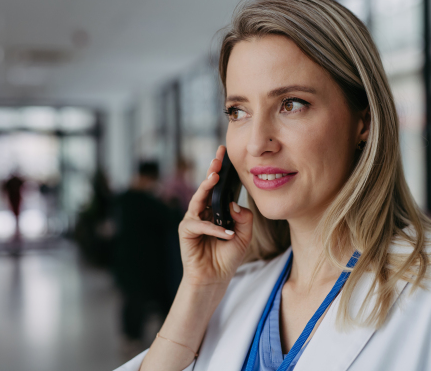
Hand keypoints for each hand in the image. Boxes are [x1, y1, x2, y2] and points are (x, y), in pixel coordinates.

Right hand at [178, 145, 252, 286]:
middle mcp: (203, 211)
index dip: (221, 170)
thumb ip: (244, 218)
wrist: (215, 278)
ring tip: (214, 177)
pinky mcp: (186, 231)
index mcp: (216, 209)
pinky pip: (199, 224)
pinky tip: (226, 233)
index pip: (218, 187)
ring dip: (205, 187)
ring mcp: (193, 219)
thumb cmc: (227, 256)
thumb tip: (235, 203)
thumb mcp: (244, 235)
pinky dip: (214, 228)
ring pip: (198, 199)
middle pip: (206, 187)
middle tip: (218, 158)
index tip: (224, 153)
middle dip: (211, 171)